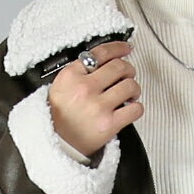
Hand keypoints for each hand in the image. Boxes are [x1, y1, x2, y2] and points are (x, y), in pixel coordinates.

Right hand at [48, 39, 143, 158]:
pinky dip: (137, 107)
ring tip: (129, 94)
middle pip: (119, 67)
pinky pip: (135, 109)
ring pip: (130, 85)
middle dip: (128, 70)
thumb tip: (108, 60)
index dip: (118, 48)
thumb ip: (80, 71)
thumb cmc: (58, 117)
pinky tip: (130, 108)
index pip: (101, 53)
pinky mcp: (109, 124)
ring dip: (134, 88)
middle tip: (128, 75)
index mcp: (71, 76)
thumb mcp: (61, 86)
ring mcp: (98, 107)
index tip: (126, 49)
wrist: (56, 144)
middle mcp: (84, 89)